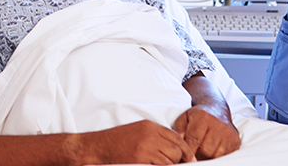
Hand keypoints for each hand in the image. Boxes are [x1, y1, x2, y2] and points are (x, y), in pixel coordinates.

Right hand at [80, 120, 194, 164]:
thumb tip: (172, 147)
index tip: (189, 158)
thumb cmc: (115, 141)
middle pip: (175, 149)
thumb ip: (155, 136)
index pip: (176, 137)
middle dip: (178, 160)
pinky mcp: (140, 160)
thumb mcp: (137, 131)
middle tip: (177, 165)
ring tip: (162, 165)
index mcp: (149, 126)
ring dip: (169, 165)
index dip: (185, 149)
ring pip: (170, 160)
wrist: (98, 147)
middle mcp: (150, 135)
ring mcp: (145, 147)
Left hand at [173, 106, 239, 159]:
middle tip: (193, 154)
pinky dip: (217, 156)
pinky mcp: (235, 140)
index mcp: (203, 117)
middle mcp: (218, 124)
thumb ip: (179, 130)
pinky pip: (225, 155)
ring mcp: (228, 132)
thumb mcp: (185, 117)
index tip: (184, 156)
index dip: (189, 151)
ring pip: (216, 155)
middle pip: (206, 150)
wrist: (217, 108)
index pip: (194, 139)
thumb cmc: (198, 116)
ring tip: (202, 152)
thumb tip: (180, 144)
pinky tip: (211, 151)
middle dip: (197, 155)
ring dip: (207, 157)